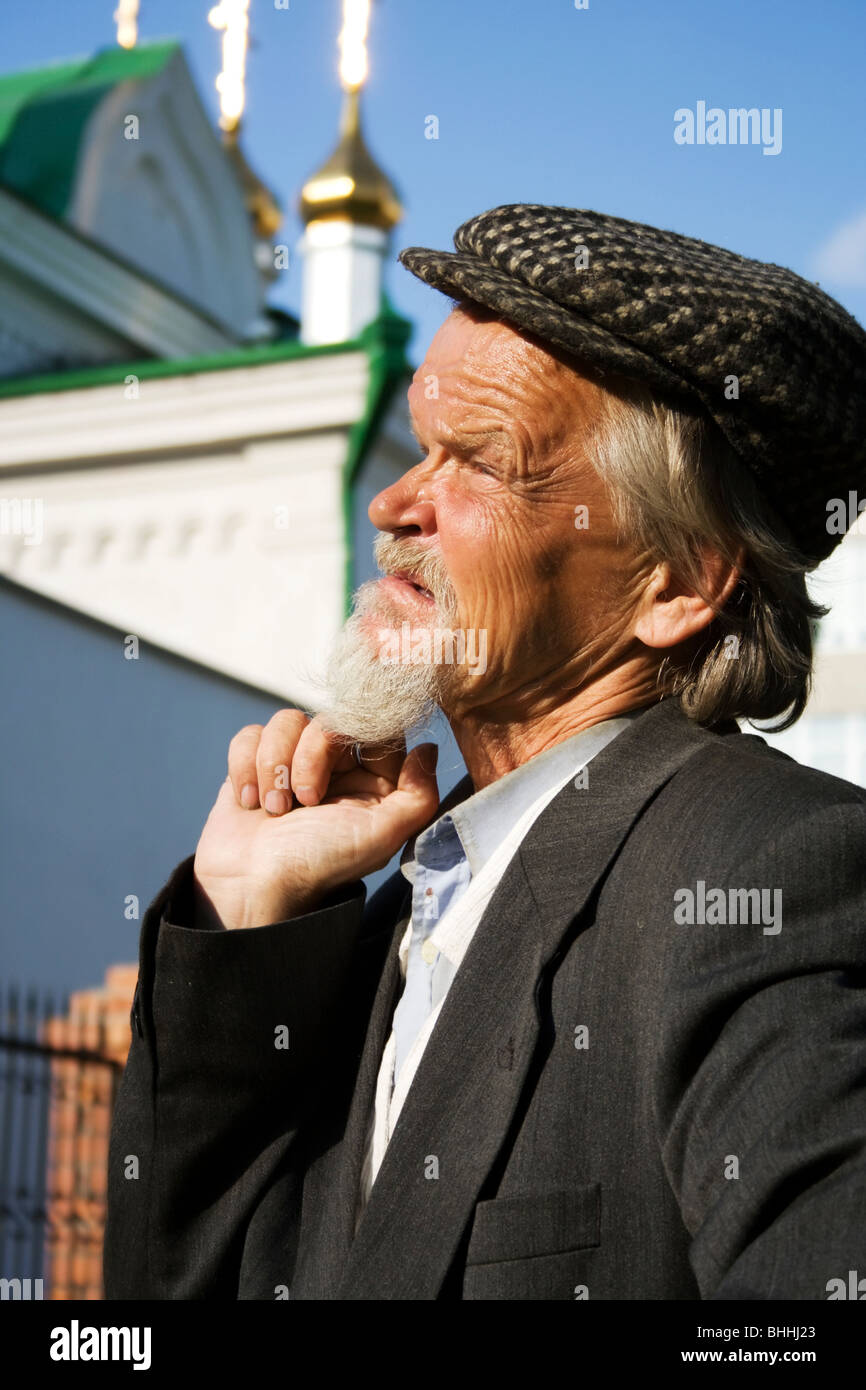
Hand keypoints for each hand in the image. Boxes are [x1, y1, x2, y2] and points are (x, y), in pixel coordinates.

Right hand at [192, 710, 438, 928]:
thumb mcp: (380, 836)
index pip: (376, 727)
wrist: (252, 886)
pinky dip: (245, 766)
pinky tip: (249, 802)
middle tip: (306, 800)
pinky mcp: (252, 766)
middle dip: (311, 756)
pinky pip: (251, 735)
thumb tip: (430, 747)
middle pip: (328, 720)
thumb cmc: (319, 864)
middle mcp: (335, 769)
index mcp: (373, 782)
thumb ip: (417, 795)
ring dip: (275, 765)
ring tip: (274, 809)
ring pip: (286, 722)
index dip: (360, 733)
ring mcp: (291, 765)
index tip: (346, 763)